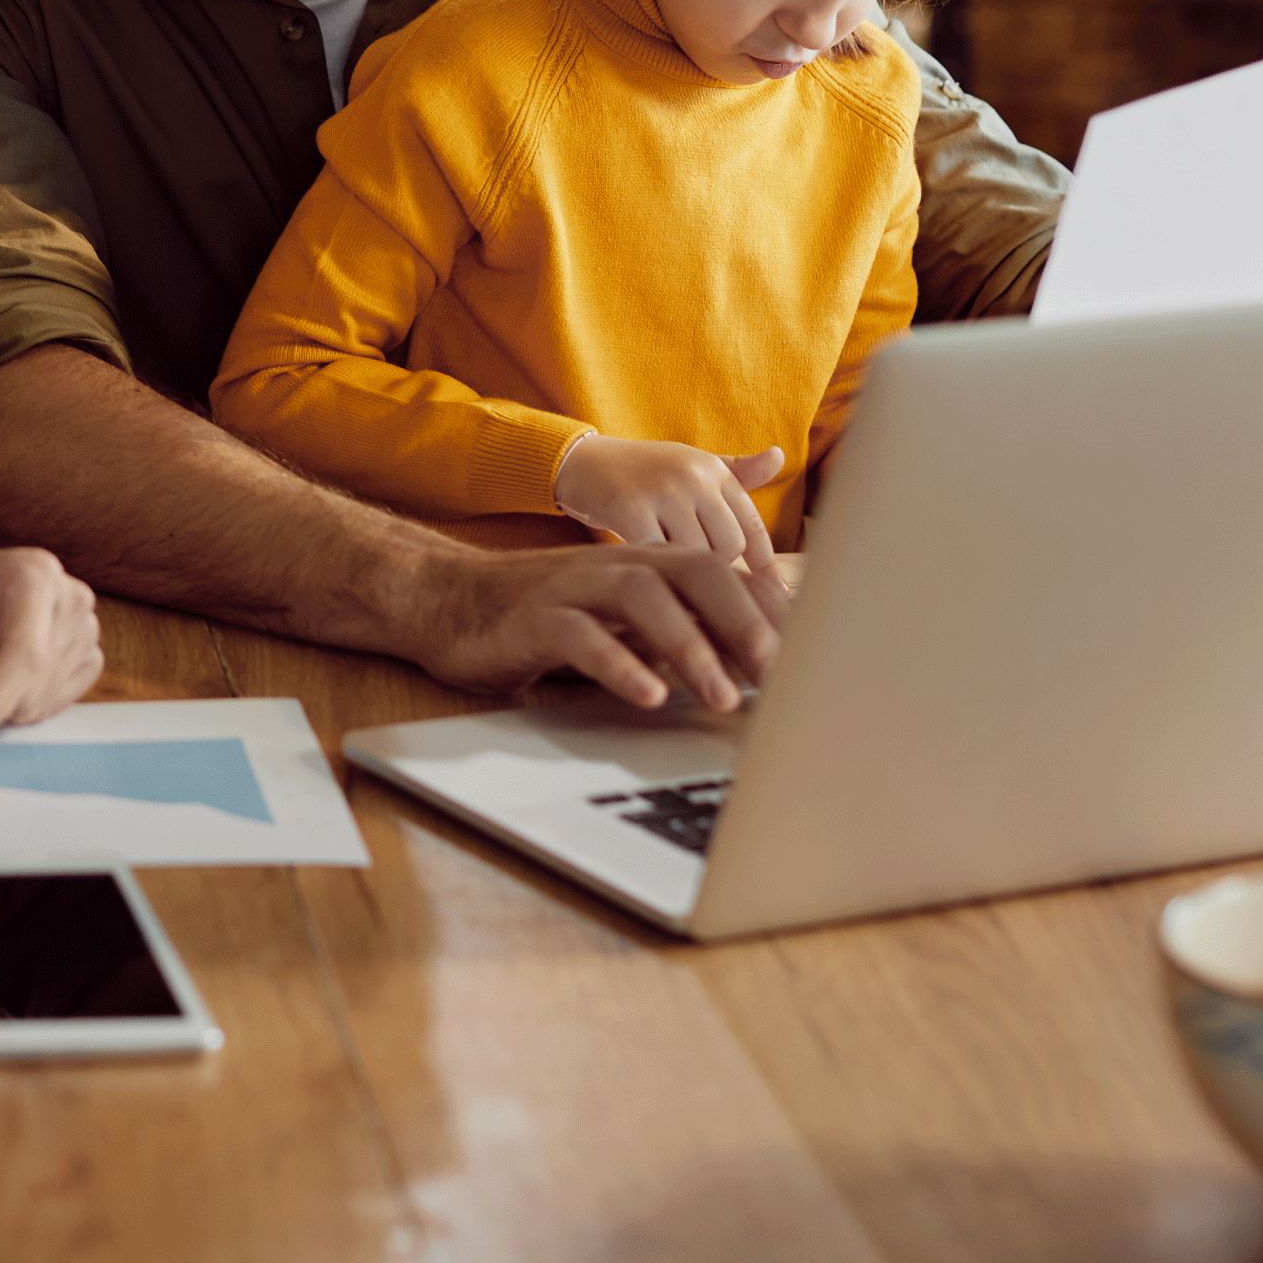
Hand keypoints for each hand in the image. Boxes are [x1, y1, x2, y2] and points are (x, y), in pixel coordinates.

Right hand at [417, 541, 792, 713]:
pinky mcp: (534, 618)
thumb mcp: (620, 621)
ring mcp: (574, 588)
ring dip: (690, 645)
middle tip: (780, 673)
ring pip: (643, 598)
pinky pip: (581, 636)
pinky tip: (647, 694)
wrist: (449, 602)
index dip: (771, 608)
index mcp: (646, 566)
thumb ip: (679, 629)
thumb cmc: (547, 618)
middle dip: (743, 620)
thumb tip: (755, 663)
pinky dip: (618, 662)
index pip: (724, 573)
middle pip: (695, 572)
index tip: (813, 654)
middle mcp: (618, 568)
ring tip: (721, 696)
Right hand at [553, 434, 784, 568]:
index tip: (773, 599)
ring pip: (694, 556)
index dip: (764, 567)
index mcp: (712, 470)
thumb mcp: (688, 465)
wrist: (577, 462)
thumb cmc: (639, 473)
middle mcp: (692, 476)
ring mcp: (661, 491)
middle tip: (696, 584)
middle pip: (728, 547)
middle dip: (716, 572)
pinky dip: (654, 573)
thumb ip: (736, 471)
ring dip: (684, 576)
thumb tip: (780, 456)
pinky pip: (657, 556)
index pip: (752, 525)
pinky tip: (646, 576)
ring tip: (671, 580)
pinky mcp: (628, 508)